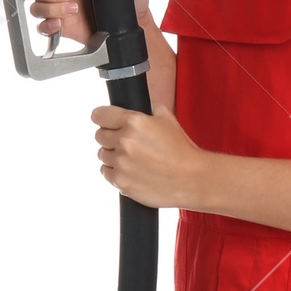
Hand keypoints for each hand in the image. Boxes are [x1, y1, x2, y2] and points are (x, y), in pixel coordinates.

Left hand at [91, 102, 211, 209]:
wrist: (191, 179)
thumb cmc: (182, 151)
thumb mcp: (167, 119)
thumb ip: (148, 110)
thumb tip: (135, 108)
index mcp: (134, 121)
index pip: (100, 115)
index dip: (102, 117)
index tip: (104, 121)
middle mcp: (124, 140)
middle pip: (99, 135)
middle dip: (110, 137)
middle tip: (125, 143)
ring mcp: (121, 162)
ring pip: (102, 154)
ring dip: (113, 155)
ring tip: (131, 159)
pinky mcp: (120, 181)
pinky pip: (106, 172)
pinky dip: (114, 172)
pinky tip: (129, 170)